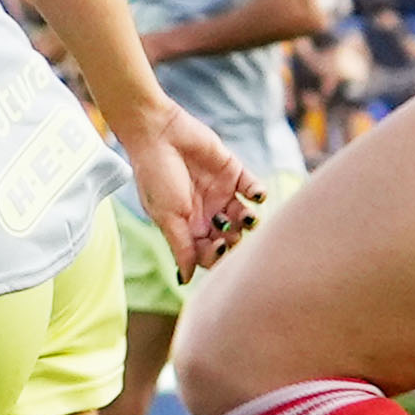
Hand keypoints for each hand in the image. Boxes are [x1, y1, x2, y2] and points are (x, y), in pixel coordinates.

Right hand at [114, 98, 255, 277]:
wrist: (158, 133)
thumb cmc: (156, 177)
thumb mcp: (167, 216)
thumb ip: (181, 248)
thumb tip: (185, 281)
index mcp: (189, 227)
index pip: (209, 253)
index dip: (217, 256)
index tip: (218, 247)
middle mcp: (207, 214)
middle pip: (231, 238)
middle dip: (235, 240)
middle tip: (231, 231)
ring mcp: (221, 193)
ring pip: (245, 217)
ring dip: (250, 220)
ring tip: (248, 216)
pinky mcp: (233, 172)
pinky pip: (252, 189)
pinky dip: (258, 195)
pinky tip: (256, 196)